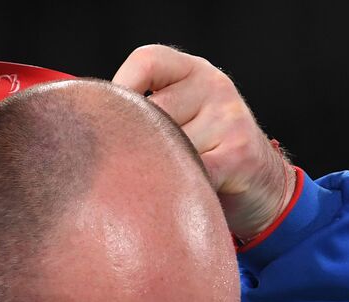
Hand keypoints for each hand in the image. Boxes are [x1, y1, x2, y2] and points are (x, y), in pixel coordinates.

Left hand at [114, 45, 294, 240]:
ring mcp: (229, 116)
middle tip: (137, 168)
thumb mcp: (182, 118)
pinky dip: (182, 189)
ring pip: (170, 146)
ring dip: (161, 172)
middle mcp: (214, 84)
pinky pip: (192, 173)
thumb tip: (83, 127)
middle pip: (152, 112)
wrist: (264, 187)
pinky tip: (185, 194)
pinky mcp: (240, 153)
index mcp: (193, 70)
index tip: (111, 122)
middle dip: (140, 144)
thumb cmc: (207, 155)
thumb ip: (147, 112)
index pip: (146, 61)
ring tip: (168, 182)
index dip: (120, 89)